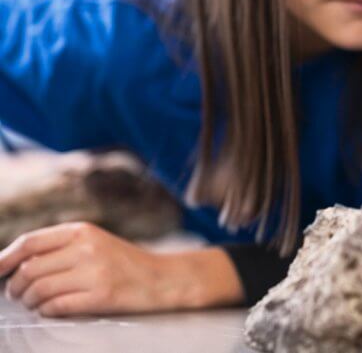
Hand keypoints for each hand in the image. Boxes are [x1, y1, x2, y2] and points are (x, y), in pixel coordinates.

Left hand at [0, 222, 238, 316]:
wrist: (165, 279)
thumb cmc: (126, 263)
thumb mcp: (96, 243)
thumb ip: (62, 247)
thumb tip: (16, 263)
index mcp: (83, 231)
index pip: (30, 242)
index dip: (5, 258)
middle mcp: (88, 248)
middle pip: (30, 269)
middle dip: (16, 286)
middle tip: (18, 295)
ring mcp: (95, 272)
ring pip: (39, 289)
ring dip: (30, 301)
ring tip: (34, 303)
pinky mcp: (102, 295)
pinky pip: (57, 306)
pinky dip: (46, 311)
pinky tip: (50, 309)